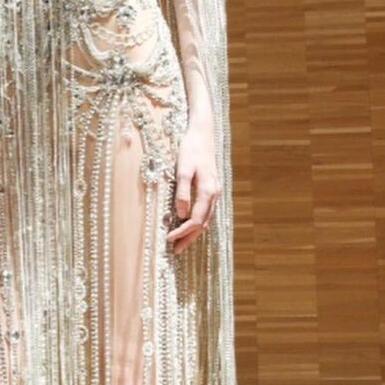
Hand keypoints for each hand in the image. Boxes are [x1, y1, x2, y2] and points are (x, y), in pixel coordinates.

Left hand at [167, 122, 219, 254]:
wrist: (202, 133)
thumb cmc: (190, 149)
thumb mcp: (183, 169)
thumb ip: (182, 191)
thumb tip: (182, 213)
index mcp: (208, 191)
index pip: (196, 220)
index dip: (183, 231)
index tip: (169, 239)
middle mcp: (214, 194)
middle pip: (203, 223)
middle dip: (189, 238)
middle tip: (175, 251)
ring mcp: (215, 191)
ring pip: (206, 218)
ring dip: (193, 232)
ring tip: (180, 243)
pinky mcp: (211, 188)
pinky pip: (206, 211)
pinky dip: (198, 221)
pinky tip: (189, 225)